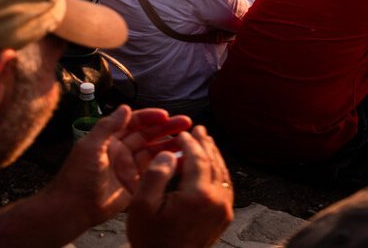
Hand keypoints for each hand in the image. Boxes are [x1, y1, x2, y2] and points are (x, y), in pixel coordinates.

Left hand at [38, 105, 193, 226]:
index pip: (133, 123)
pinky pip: (156, 171)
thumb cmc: (78, 176)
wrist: (73, 209)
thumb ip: (107, 127)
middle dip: (167, 127)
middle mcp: (121, 151)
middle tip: (187, 123)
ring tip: (190, 140)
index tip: (166, 115)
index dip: (150, 117)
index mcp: (109, 140)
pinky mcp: (136, 183)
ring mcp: (129, 167)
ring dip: (171, 144)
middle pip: (148, 135)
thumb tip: (126, 107)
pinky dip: (170, 165)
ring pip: (155, 151)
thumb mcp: (90, 147)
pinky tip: (184, 160)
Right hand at [123, 124, 234, 247]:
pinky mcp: (224, 217)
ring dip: (214, 157)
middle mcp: (216, 200)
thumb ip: (155, 176)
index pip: (198, 159)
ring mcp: (224, 209)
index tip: (183, 133)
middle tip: (199, 130)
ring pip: (223, 174)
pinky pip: (225, 187)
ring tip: (206, 144)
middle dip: (206, 144)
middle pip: (215, 163)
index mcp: (197, 195)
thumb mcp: (141, 206)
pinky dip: (219, 173)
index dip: (190, 143)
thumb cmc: (150, 238)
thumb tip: (169, 153)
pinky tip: (211, 168)